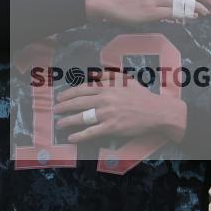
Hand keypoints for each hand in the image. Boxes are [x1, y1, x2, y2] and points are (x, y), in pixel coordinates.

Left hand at [54, 73, 186, 142]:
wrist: (156, 111)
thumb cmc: (142, 96)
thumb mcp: (126, 80)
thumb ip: (109, 76)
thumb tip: (94, 74)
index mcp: (108, 87)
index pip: (83, 89)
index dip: (69, 94)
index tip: (60, 97)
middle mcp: (105, 99)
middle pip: (79, 103)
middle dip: (64, 107)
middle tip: (55, 110)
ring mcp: (107, 114)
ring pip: (83, 117)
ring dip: (68, 121)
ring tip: (59, 123)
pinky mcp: (112, 127)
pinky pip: (92, 132)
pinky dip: (80, 135)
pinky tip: (71, 137)